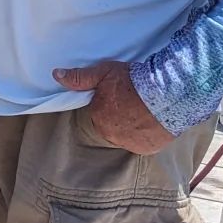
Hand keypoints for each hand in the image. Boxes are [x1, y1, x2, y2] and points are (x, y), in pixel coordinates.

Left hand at [53, 61, 174, 153]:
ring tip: (141, 111)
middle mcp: (112, 136)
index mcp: (98, 119)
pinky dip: (144, 135)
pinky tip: (150, 121)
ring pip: (126, 136)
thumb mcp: (102, 73)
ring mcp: (131, 144)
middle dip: (117, 117)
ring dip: (130, 127)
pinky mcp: (148, 149)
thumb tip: (56, 75)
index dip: (105, 104)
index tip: (115, 96)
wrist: (166, 94)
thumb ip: (79, 77)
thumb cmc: (132, 81)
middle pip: (110, 126)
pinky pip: (142, 142)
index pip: (96, 114)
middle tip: (128, 103)